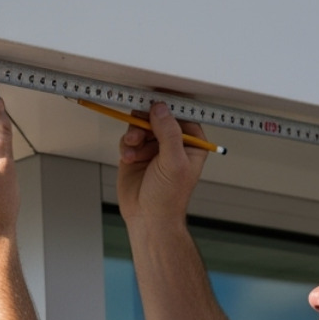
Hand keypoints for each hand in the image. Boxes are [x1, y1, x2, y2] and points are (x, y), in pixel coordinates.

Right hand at [118, 102, 207, 230]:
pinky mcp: (136, 154)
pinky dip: (127, 146)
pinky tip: (129, 157)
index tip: (156, 100)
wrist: (148, 219)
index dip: (169, 107)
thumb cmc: (168, 198)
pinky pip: (128, 138)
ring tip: (133, 146)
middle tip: (139, 122)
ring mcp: (153, 148)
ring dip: (134, 134)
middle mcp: (173, 143)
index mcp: (191, 143)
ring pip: (141, 126)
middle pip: (158, 117)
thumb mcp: (174, 162)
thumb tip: (161, 109)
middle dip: (146, 121)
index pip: (182, 115)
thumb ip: (168, 133)